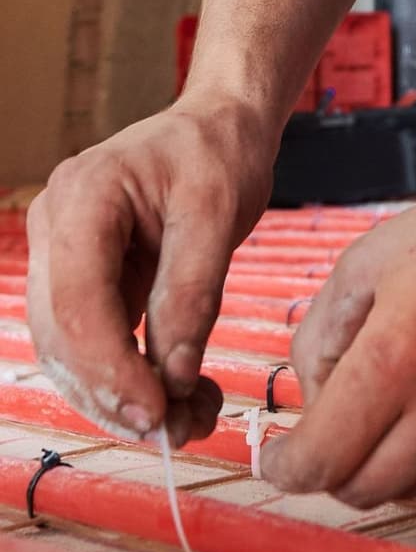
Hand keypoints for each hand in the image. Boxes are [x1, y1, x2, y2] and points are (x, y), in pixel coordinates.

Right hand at [26, 95, 274, 446]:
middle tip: (178, 430)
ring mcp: (65, 257)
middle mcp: (56, 230)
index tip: (157, 411)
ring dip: (123, 397)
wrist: (223, 121)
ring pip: (72, 351)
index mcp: (81, 198)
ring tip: (190, 422)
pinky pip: (97, 340)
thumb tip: (176, 375)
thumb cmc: (221, 149)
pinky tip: (183, 397)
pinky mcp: (88, 280)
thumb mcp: (220, 210)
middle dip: (116, 393)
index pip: (75, 303)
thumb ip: (193, 290)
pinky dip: (133, 377)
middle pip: (63, 337)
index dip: (110, 368)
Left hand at [259, 149, 415, 505]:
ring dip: (380, 464)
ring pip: (411, 485)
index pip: (319, 460)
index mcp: (397, 357)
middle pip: (361, 488)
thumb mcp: (366, 260)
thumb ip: (319, 336)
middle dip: (328, 470)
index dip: (284, 466)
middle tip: (325, 435)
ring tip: (381, 412)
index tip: (277, 455)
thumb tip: (315, 396)